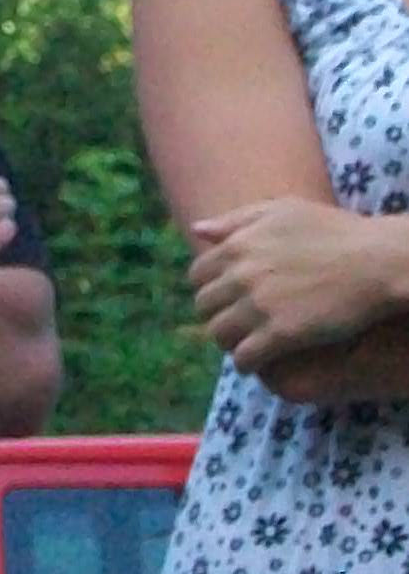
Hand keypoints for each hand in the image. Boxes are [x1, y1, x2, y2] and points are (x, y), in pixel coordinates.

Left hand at [188, 196, 408, 375]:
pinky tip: (256, 362)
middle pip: (204, 306)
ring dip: (227, 342)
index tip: (224, 298)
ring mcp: (259, 305)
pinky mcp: (281, 333)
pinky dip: (245, 363)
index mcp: (238, 245)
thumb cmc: (335, 231)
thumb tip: (198, 229)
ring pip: (219, 334)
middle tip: (234, 324)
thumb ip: (236, 220)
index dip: (208, 288)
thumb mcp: (283, 210)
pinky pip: (244, 357)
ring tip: (243, 344)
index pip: (197, 275)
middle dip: (216, 316)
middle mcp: (241, 275)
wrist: (376, 261)